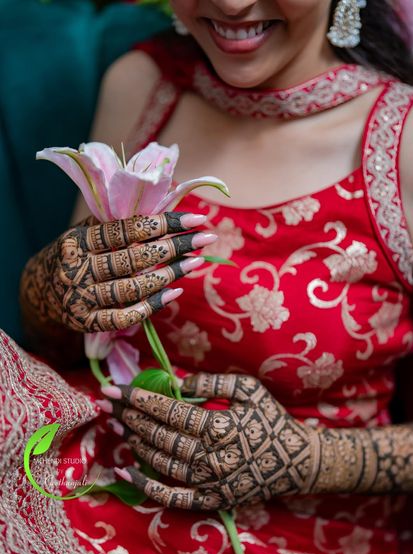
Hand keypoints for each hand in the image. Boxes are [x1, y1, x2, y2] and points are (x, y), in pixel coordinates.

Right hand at [21, 212, 214, 331]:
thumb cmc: (76, 255)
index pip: (123, 230)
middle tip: (205, 238)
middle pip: (132, 259)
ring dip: (169, 275)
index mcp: (76, 241)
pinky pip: (125, 316)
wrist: (41, 292)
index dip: (161, 223)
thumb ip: (116, 223)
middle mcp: (75, 270)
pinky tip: (175, 292)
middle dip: (173, 247)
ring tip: (196, 262)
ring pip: (132, 288)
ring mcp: (80, 299)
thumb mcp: (86, 234)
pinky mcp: (87, 322)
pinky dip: (152, 305)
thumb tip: (163, 206)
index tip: (194, 217)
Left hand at [100, 374, 319, 509]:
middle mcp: (211, 456)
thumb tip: (175, 382)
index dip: (139, 399)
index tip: (116, 389)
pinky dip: (146, 486)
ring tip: (118, 426)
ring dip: (135, 442)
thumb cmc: (271, 419)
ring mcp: (209, 482)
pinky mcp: (211, 500)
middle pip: (159, 435)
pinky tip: (126, 471)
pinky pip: (172, 497)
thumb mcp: (248, 390)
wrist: (297, 461)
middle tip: (109, 405)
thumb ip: (212, 383)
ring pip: (161, 461)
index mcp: (220, 425)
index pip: (169, 411)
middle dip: (129, 416)